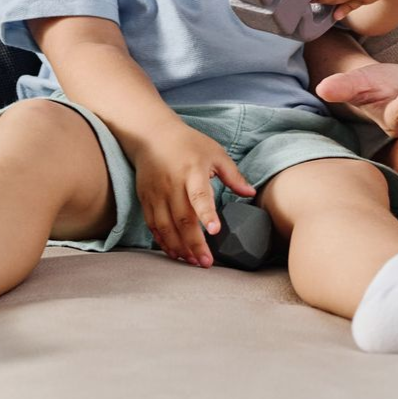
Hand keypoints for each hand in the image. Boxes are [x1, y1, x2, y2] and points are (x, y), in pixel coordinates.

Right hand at [132, 122, 256, 266]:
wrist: (153, 136)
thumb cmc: (189, 144)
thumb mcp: (216, 153)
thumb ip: (233, 176)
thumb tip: (251, 193)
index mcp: (193, 172)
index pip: (199, 196)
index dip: (207, 215)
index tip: (215, 231)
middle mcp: (173, 185)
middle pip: (182, 219)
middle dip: (195, 243)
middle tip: (207, 263)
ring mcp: (157, 194)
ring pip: (166, 227)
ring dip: (179, 247)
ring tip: (192, 262)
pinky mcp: (146, 200)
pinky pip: (153, 226)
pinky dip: (163, 242)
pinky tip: (175, 253)